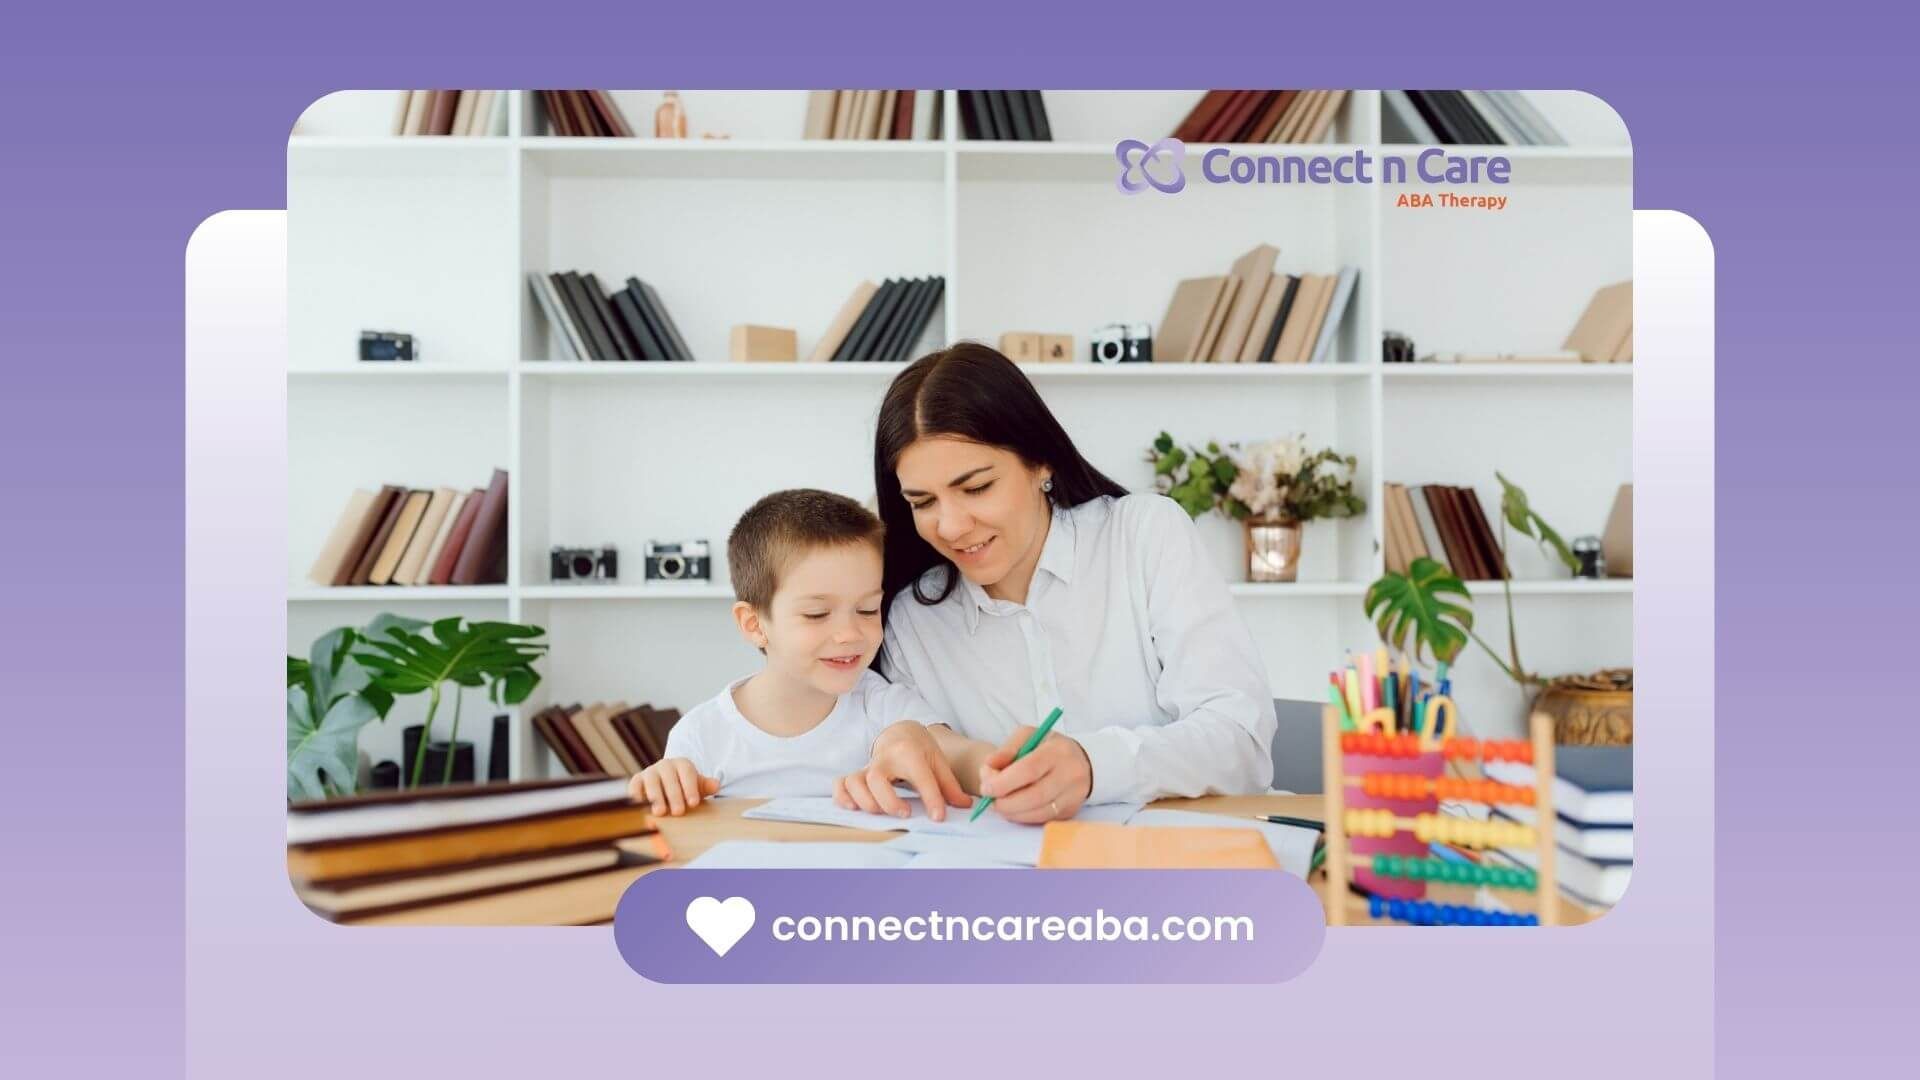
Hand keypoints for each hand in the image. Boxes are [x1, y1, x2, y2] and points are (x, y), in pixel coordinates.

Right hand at [629, 758, 719, 816]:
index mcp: (682, 764)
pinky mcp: (637, 780)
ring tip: (660, 812)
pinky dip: (636, 795)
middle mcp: (665, 765)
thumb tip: (715, 785)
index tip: (694, 803)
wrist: (665, 786)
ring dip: (656, 796)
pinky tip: (641, 807)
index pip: (687, 772)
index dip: (690, 787)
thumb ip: (706, 786)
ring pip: (652, 781)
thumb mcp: (697, 787)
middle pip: (669, 777)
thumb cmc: (684, 788)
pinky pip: (634, 786)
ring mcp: (650, 772)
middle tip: (679, 812)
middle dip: (674, 795)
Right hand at [833, 721, 970, 820]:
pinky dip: (842, 796)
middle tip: (905, 813)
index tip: (938, 817)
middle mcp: (884, 758)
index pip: (921, 777)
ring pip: (854, 781)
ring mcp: (868, 766)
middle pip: (877, 779)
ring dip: (863, 800)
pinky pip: (840, 783)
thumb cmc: (920, 750)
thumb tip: (965, 806)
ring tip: (878, 813)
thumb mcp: (938, 761)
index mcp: (909, 753)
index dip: (931, 799)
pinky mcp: (857, 774)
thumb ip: (949, 785)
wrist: (901, 733)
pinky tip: (853, 808)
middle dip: (889, 800)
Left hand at [978, 726, 1091, 823]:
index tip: (986, 787)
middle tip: (989, 800)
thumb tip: (988, 767)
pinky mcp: (1070, 811)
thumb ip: (1007, 750)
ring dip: (1012, 812)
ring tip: (1000, 803)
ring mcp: (1073, 796)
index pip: (1029, 770)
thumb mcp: (1029, 737)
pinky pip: (1042, 819)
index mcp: (1058, 751)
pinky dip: (1023, 817)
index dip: (1004, 782)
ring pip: (1038, 812)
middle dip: (1006, 802)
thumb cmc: (1049, 747)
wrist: (1082, 762)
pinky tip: (1014, 808)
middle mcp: (1070, 774)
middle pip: (1034, 796)